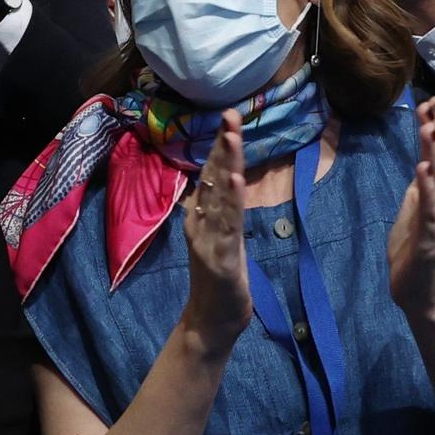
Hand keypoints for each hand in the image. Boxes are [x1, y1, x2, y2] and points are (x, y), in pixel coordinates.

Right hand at [181, 110, 251, 347]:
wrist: (212, 320)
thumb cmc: (220, 277)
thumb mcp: (221, 236)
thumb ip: (219, 208)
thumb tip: (219, 176)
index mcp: (202, 216)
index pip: (211, 174)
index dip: (219, 146)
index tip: (229, 117)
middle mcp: (200, 222)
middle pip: (212, 178)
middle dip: (222, 146)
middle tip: (229, 115)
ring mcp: (208, 239)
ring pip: (220, 197)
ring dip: (226, 165)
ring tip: (232, 138)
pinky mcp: (220, 257)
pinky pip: (227, 225)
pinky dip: (230, 201)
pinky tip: (234, 180)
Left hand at [388, 97, 434, 324]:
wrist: (420, 290)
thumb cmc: (416, 247)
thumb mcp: (416, 206)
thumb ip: (422, 182)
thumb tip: (424, 155)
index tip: (433, 101)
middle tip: (430, 105)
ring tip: (428, 128)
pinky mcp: (431, 238)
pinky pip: (430, 210)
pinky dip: (427, 188)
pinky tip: (421, 170)